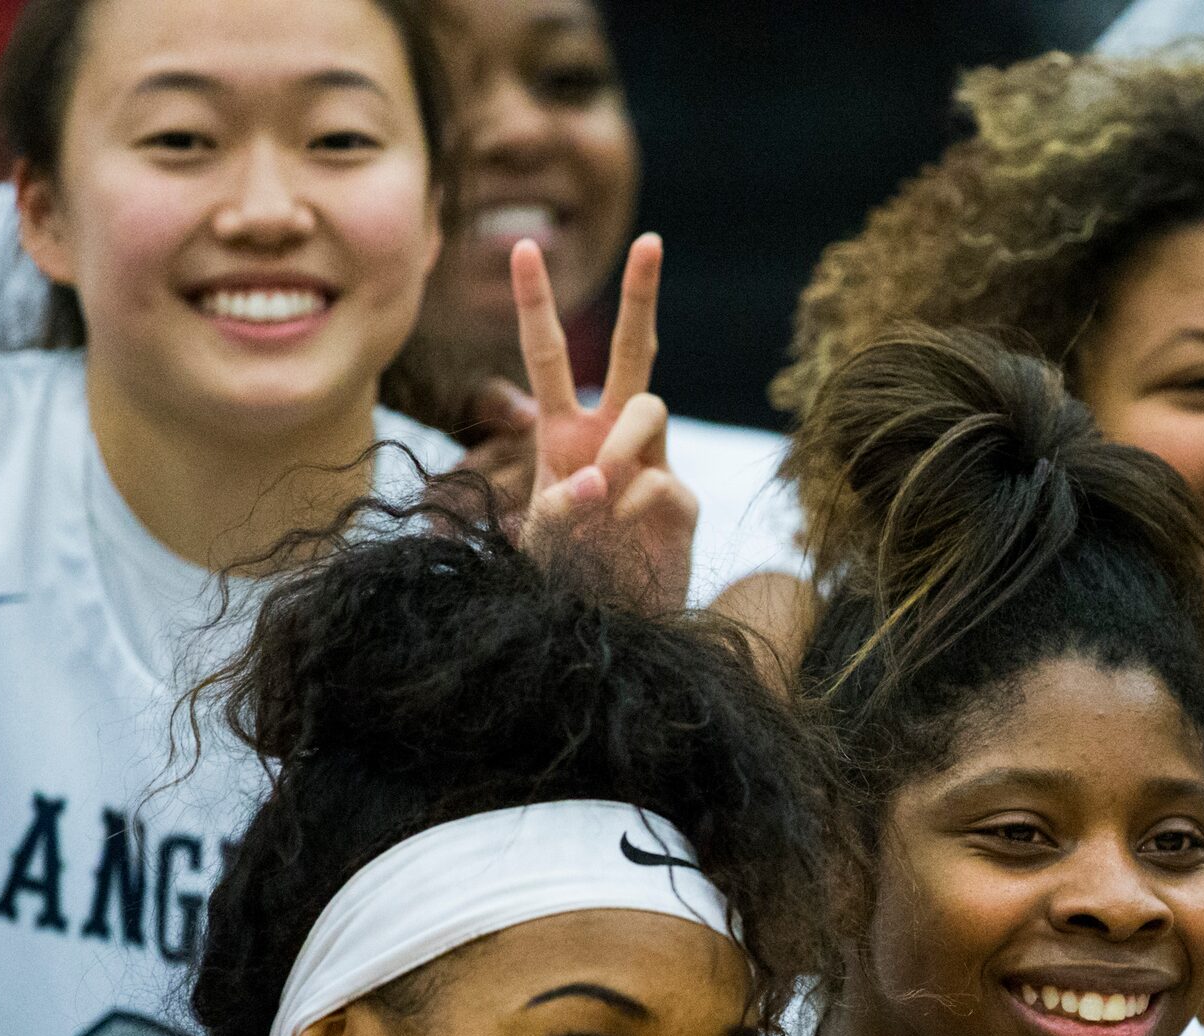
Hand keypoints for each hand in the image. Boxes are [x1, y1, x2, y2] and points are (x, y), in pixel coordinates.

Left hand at [515, 232, 698, 611]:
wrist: (613, 626)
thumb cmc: (566, 578)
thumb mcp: (539, 542)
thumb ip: (558, 507)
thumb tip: (601, 480)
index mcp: (565, 433)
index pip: (546, 356)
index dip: (535, 302)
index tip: (522, 246)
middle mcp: (612, 436)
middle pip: (632, 352)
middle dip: (641, 296)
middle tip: (651, 240)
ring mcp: (652, 463)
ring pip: (649, 406)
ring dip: (621, 442)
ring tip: (601, 490)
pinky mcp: (681, 500)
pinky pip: (657, 479)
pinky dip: (629, 507)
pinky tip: (619, 539)